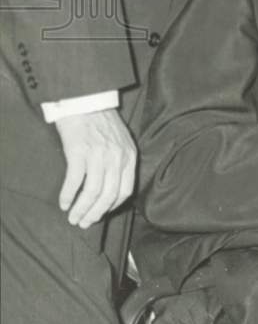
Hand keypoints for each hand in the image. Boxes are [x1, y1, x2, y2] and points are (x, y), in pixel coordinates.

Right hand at [54, 108, 136, 228]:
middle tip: (83, 223)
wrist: (86, 100)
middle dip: (95, 214)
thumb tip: (110, 190)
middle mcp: (116, 157)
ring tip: (72, 217)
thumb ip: (120, 161)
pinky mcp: (79, 151)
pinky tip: (63, 202)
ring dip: (80, 209)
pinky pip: (74, 181)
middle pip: (108, 196)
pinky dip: (68, 195)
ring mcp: (98, 154)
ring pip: (92, 193)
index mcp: (129, 155)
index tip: (100, 214)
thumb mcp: (121, 141)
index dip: (112, 207)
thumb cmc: (101, 121)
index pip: (125, 191)